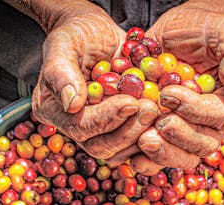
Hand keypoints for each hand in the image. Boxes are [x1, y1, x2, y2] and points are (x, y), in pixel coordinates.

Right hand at [29, 1, 157, 158]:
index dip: (107, 118)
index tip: (131, 102)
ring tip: (160, 111)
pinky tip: (168, 118)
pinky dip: (154, 135)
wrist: (98, 34)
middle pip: (103, 147)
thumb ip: (61, 71)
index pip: (82, 127)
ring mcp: (101, 133)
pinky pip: (138, 145)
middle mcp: (76, 128)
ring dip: (143, 135)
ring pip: (122, 152)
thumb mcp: (64, 44)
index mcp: (55, 112)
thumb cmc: (77, 34)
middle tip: (151, 108)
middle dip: (129, 130)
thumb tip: (71, 104)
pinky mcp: (122, 131)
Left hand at [124, 4, 223, 174]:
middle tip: (157, 124)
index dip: (194, 110)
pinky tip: (131, 154)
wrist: (176, 31)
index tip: (168, 93)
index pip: (218, 117)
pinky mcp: (162, 133)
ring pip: (182, 157)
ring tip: (143, 140)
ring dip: (162, 155)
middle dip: (179, 138)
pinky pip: (157, 158)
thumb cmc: (203, 29)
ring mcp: (186, 130)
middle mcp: (210, 122)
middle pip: (202, 146)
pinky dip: (144, 160)